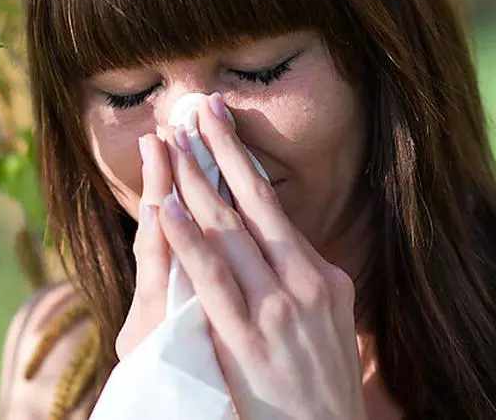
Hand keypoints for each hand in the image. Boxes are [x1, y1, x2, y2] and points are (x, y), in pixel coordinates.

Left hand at [125, 94, 366, 418]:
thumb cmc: (319, 386)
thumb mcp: (326, 323)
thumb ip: (299, 280)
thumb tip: (273, 239)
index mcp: (323, 276)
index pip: (273, 207)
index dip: (241, 162)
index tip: (220, 125)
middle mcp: (304, 283)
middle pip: (253, 204)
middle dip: (220, 152)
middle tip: (196, 109)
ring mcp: (277, 309)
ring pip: (228, 232)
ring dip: (195, 182)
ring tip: (173, 141)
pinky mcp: (248, 339)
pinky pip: (212, 281)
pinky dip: (189, 241)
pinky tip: (168, 209)